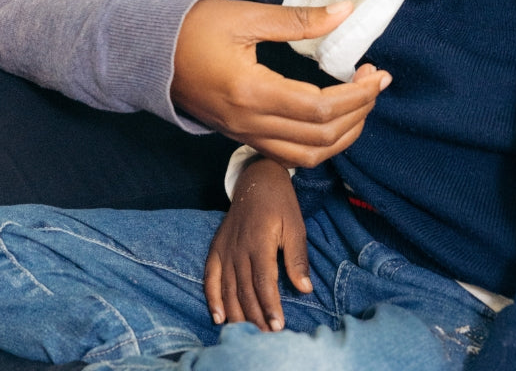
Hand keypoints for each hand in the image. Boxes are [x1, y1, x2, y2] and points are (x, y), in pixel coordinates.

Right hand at [171, 0, 390, 166]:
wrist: (146, 55)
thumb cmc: (193, 29)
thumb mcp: (247, 16)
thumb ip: (299, 19)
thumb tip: (346, 11)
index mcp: (250, 92)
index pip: (319, 110)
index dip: (357, 96)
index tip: (376, 74)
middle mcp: (248, 122)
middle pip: (319, 139)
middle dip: (359, 114)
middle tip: (376, 83)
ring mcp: (243, 134)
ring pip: (307, 156)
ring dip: (343, 136)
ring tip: (362, 103)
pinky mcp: (241, 135)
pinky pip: (289, 154)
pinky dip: (320, 143)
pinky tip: (333, 117)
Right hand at [204, 156, 309, 331]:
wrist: (257, 179)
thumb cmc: (280, 203)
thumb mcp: (295, 225)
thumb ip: (297, 258)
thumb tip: (305, 288)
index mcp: (259, 241)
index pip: (263, 281)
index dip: (269, 306)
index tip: (278, 327)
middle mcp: (238, 247)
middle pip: (244, 290)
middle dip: (256, 316)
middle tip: (267, 337)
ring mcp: (225, 248)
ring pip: (227, 288)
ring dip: (237, 314)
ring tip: (248, 333)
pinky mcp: (216, 248)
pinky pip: (210, 276)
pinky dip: (212, 298)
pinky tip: (219, 317)